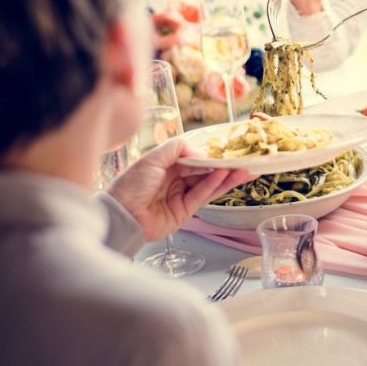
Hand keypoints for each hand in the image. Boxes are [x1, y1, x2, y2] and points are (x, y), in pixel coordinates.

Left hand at [106, 138, 256, 241]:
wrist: (121, 216)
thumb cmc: (131, 185)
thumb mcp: (152, 158)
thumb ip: (177, 148)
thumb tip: (202, 152)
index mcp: (165, 165)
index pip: (192, 157)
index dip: (209, 153)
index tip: (226, 148)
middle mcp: (175, 179)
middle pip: (204, 170)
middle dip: (223, 165)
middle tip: (243, 159)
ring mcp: (181, 195)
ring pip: (208, 183)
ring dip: (227, 176)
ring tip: (245, 169)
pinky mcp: (186, 211)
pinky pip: (203, 195)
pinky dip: (216, 185)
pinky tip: (227, 176)